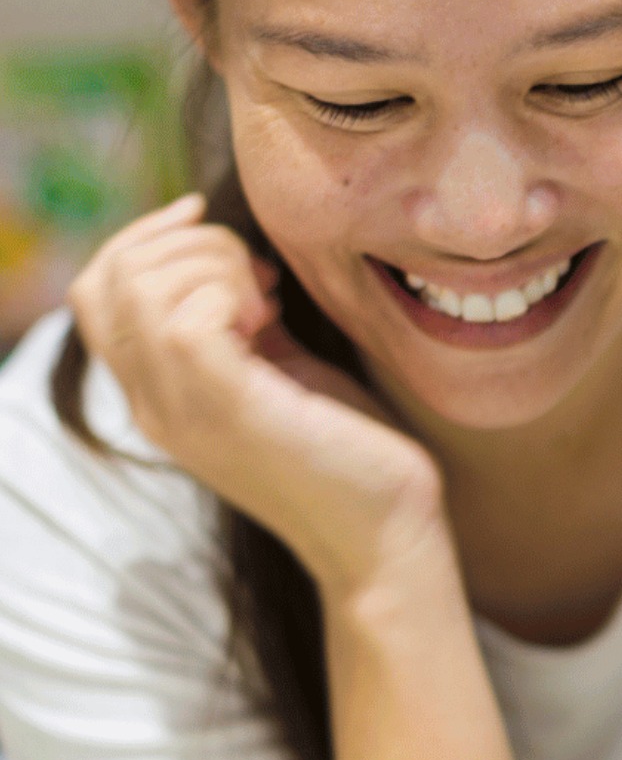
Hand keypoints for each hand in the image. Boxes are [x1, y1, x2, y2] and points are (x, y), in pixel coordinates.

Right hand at [70, 195, 445, 599]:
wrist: (387, 536)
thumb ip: (245, 323)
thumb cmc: (350, 450)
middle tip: (263, 277)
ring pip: (142, 289)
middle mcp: (154, 406)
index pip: (96, 291)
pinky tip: (276, 317)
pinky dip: (231, 290)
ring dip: (213, 263)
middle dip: (189, 244)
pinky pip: (187, 317)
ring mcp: (182, 412)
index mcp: (159, 395)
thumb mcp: (283, 371)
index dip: (146, 238)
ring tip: (271, 298)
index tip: (213, 224)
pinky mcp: (229, 410)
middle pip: (110, 278)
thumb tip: (235, 257)